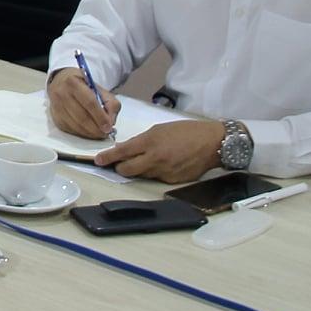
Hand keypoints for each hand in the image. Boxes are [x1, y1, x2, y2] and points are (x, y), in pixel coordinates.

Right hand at [48, 66, 120, 138]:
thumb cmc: (83, 86)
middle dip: (95, 128)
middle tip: (105, 133)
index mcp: (74, 83)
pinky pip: (69, 129)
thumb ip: (110, 104)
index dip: (100, 117)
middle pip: (81, 117)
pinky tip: (88, 132)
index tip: (108, 127)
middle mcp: (62, 94)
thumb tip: (110, 123)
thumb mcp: (100, 89)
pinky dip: (81, 133)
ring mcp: (56, 106)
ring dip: (89, 133)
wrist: (61, 82)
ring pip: (75, 125)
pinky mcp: (54, 117)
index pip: (89, 102)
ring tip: (99, 134)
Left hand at [95, 119, 223, 181]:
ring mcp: (164, 172)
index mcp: (150, 142)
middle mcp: (155, 159)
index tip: (98, 160)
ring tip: (148, 159)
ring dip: (138, 169)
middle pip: (126, 170)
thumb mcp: (159, 129)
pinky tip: (164, 164)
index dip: (107, 158)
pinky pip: (156, 179)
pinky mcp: (173, 181)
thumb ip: (140, 141)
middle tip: (121, 162)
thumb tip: (124, 149)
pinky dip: (154, 173)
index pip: (122, 153)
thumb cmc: (186, 131)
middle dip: (120, 167)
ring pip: (141, 175)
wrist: (212, 143)